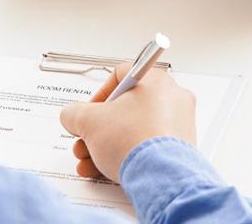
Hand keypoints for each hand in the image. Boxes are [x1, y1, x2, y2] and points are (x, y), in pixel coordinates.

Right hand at [59, 64, 196, 181]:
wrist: (161, 177)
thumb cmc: (134, 142)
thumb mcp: (89, 122)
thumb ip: (74, 113)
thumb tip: (72, 116)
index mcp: (155, 80)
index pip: (121, 75)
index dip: (99, 94)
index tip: (89, 111)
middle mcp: (172, 98)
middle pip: (125, 108)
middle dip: (98, 128)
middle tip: (85, 140)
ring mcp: (178, 124)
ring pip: (134, 129)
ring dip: (106, 145)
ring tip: (89, 161)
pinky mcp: (180, 148)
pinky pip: (147, 146)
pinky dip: (126, 155)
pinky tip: (103, 169)